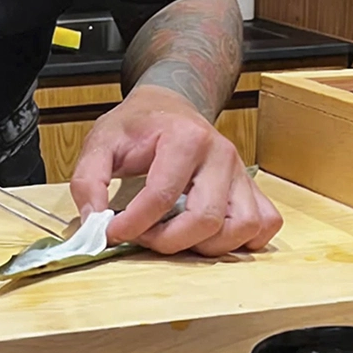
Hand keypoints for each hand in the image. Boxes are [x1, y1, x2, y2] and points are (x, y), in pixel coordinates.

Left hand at [70, 84, 281, 255]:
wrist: (170, 106)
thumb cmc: (138, 125)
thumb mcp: (102, 141)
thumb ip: (88, 179)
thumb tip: (94, 222)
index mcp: (185, 137)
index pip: (162, 195)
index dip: (133, 224)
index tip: (112, 233)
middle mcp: (221, 154)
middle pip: (205, 218)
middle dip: (168, 241)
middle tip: (143, 237)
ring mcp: (240, 173)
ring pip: (240, 227)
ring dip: (206, 246)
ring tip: (175, 237)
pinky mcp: (251, 189)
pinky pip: (263, 225)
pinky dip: (241, 241)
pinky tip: (210, 236)